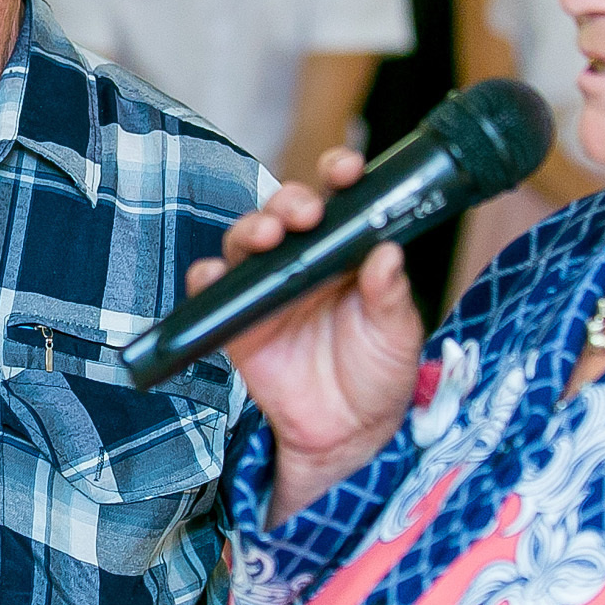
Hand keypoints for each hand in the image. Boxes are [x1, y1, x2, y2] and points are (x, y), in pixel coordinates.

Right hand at [194, 147, 426, 521]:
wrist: (348, 435)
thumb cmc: (379, 374)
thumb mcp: (398, 335)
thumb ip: (391, 296)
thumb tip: (388, 253)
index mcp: (346, 251)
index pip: (339, 199)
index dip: (339, 173)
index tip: (348, 169)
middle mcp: (303, 260)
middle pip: (284, 211)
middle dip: (289, 202)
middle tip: (305, 215)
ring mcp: (267, 288)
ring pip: (246, 240)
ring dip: (250, 229)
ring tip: (266, 237)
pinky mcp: (238, 321)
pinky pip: (213, 291)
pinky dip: (207, 278)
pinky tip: (215, 275)